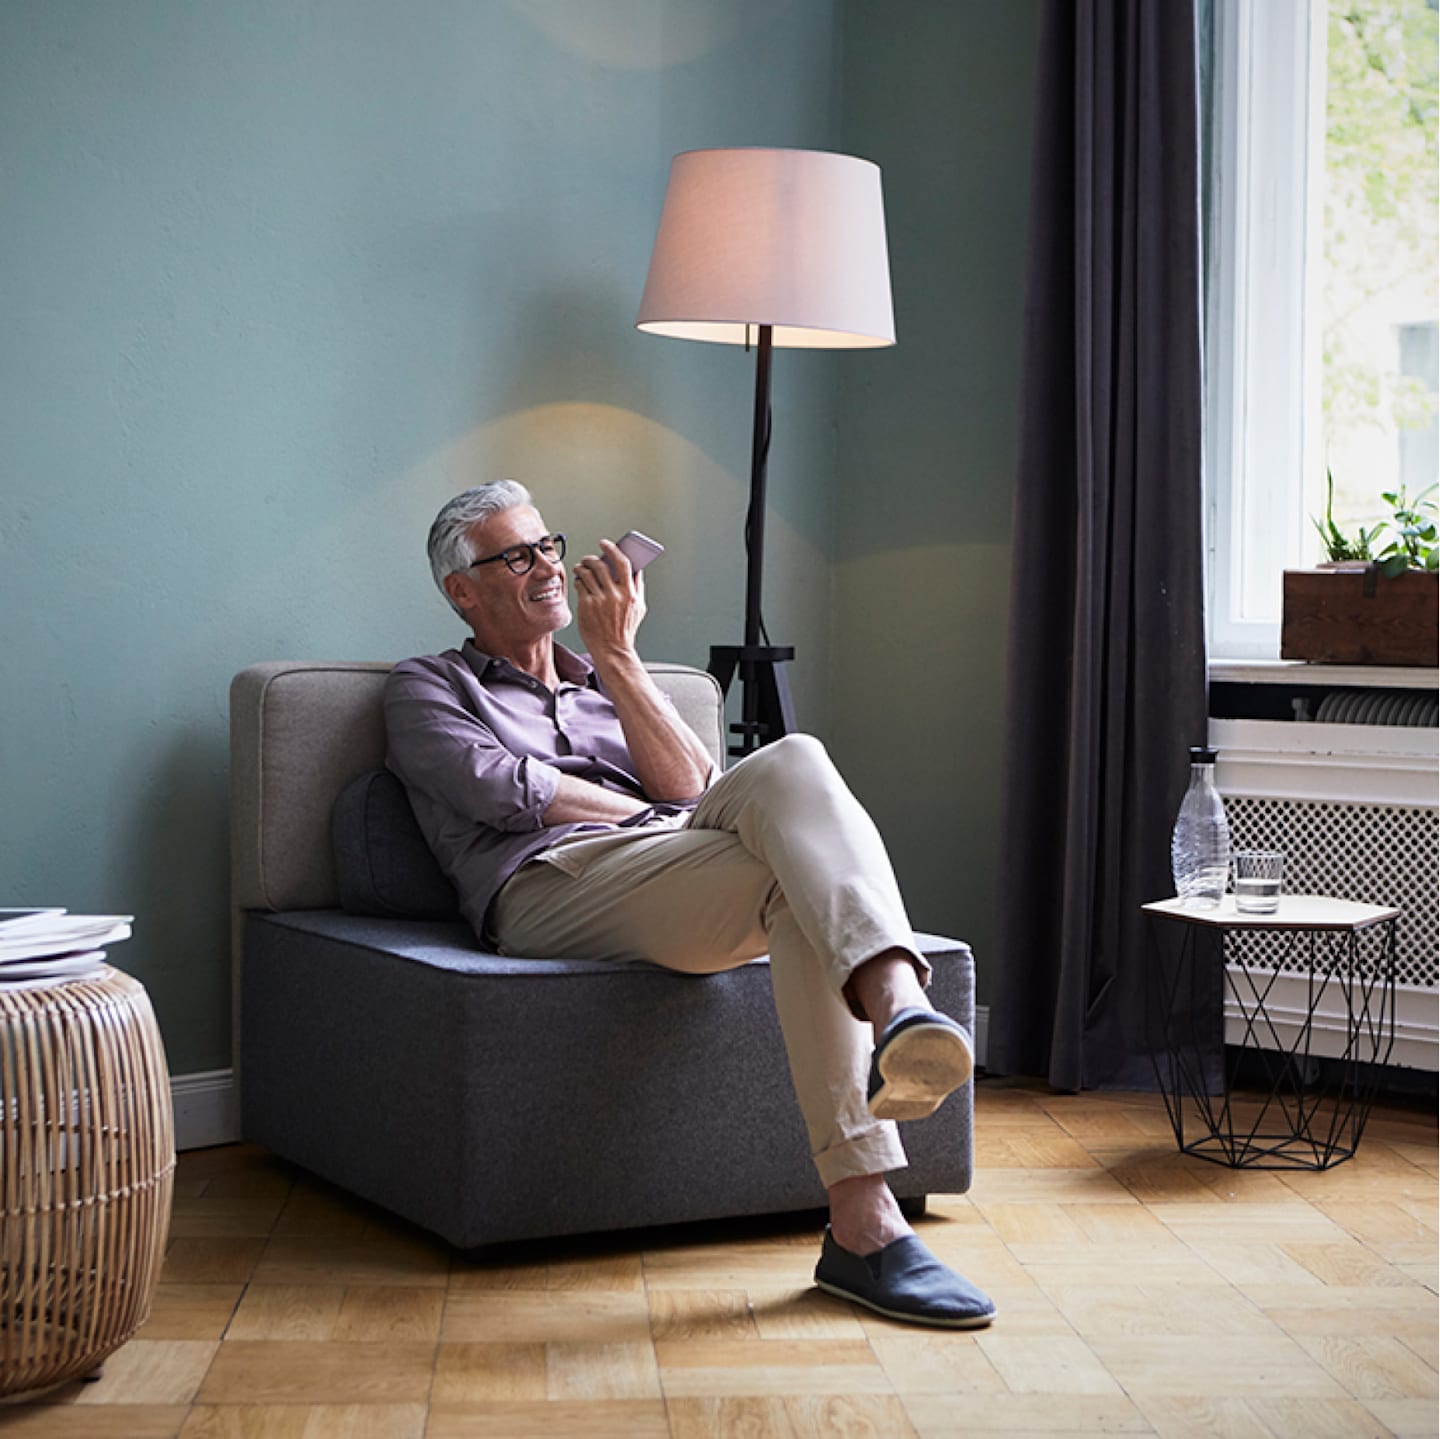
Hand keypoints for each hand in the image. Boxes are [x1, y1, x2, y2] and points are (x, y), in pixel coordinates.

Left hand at [573, 539, 646, 662]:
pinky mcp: (587, 606)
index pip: (623, 563)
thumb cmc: (625, 630)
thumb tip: (636, 568)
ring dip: (582, 567)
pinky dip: (579, 580)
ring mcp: (600, 600)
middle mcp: (615, 596)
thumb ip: (637, 587)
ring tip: (581, 568)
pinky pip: (580, 585)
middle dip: (592, 558)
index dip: (613, 550)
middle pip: (601, 566)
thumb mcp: (638, 607)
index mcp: (630, 594)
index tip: (605, 544)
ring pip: (587, 574)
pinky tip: (580, 582)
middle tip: (588, 559)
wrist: (612, 650)